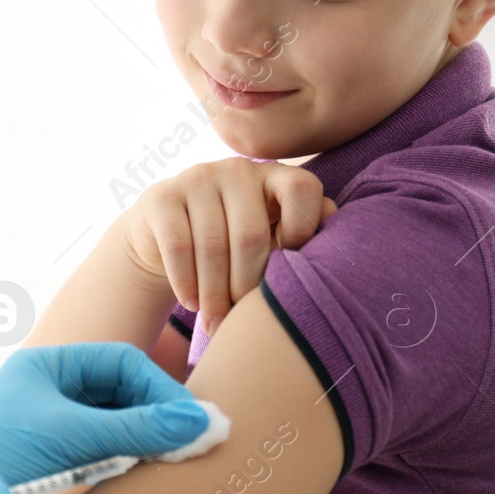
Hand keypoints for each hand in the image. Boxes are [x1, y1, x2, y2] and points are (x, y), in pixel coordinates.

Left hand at [0, 343, 209, 493]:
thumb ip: (136, 428)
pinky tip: (133, 476)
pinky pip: (95, 456)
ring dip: (140, 441)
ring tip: (167, 459)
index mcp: (49, 365)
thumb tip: (198, 422)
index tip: (190, 421)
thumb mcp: (70, 436)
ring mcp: (46, 428)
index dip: (161, 390)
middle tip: (190, 442)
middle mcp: (48, 390)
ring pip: (111, 426)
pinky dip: (118, 463)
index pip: (123, 364)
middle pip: (120, 393)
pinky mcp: (44, 465)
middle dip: (156, 415)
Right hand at [123, 158, 336, 337]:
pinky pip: (179, 247)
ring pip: (213, 247)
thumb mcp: (270, 237)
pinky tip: (191, 304)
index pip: (303, 188)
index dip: (302, 232)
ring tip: (216, 324)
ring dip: (214, 296)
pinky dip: (186, 284)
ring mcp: (198, 177)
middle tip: (240, 321)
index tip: (286, 270)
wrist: (163, 239)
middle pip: (252, 235)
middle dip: (246, 287)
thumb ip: (303, 232)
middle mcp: (238, 169)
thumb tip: (333, 221)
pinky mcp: (162, 196)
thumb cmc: (231, 244)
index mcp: (274, 175)